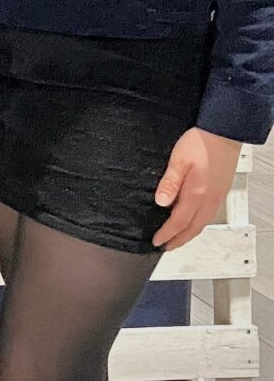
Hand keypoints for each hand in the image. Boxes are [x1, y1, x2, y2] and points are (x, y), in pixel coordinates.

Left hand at [152, 127, 243, 249]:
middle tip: (166, 246)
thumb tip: (161, 202)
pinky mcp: (220, 191)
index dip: (167, 234)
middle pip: (193, 228)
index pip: (179, 222)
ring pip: (202, 223)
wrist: (223, 134)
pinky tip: (191, 220)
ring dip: (188, 233)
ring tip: (177, 238)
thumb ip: (169, 183)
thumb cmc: (200, 144)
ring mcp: (216, 197)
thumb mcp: (178, 161)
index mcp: (196, 194)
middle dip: (179, 240)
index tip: (157, 241)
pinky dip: (197, 223)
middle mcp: (209, 200)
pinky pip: (207, 215)